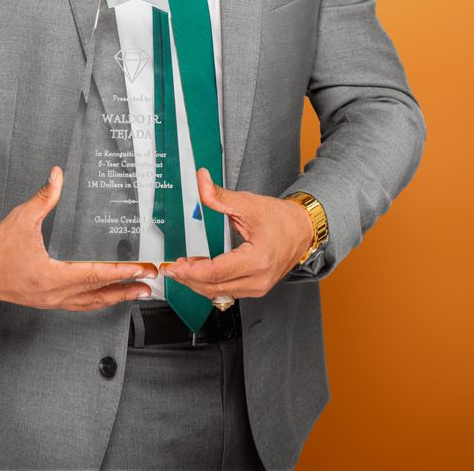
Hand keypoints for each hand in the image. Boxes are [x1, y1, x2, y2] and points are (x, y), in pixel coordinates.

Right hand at [0, 166, 156, 310]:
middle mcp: (54, 294)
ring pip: (91, 304)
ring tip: (137, 292)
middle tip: (150, 282)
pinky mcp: (47, 301)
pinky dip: (98, 300)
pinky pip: (79, 305)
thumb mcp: (21, 219)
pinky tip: (107, 294)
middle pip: (99, 294)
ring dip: (116, 298)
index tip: (141, 269)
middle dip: (127, 288)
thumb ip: (43, 198)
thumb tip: (57, 175)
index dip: (121, 272)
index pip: (94, 275)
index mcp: (51, 277)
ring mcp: (51, 301)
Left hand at [160, 169, 313, 299]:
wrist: (302, 229)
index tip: (174, 266)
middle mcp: (259, 279)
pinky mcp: (257, 287)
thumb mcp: (247, 204)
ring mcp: (259, 287)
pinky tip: (199, 271)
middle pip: (214, 287)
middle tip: (170, 268)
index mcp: (257, 260)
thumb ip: (219, 196)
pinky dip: (210, 283)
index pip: (216, 272)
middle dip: (188, 279)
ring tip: (181, 268)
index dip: (191, 270)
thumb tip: (201, 181)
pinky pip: (228, 291)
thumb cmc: (280, 218)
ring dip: (197, 283)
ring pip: (219, 293)